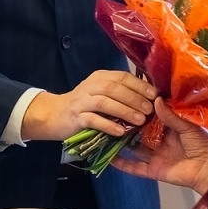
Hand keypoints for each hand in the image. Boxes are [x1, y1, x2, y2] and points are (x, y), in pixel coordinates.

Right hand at [20, 70, 156, 140]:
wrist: (53, 115)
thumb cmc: (83, 105)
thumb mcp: (100, 93)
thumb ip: (120, 93)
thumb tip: (148, 98)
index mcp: (100, 78)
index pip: (122, 77)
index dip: (139, 85)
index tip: (154, 95)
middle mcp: (90, 86)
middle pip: (114, 88)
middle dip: (134, 98)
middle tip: (149, 110)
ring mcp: (81, 102)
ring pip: (105, 103)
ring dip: (124, 111)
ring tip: (139, 120)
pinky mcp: (75, 118)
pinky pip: (93, 120)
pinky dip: (108, 125)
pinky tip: (120, 132)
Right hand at [109, 101, 207, 195]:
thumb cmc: (204, 145)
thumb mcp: (187, 126)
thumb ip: (170, 115)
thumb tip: (155, 100)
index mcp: (171, 129)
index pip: (152, 119)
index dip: (142, 111)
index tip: (128, 101)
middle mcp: (161, 142)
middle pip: (141, 133)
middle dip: (129, 125)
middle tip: (113, 114)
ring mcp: (155, 157)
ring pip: (135, 149)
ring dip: (122, 143)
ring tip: (106, 132)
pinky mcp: (152, 170)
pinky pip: (135, 168)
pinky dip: (122, 164)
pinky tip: (109, 157)